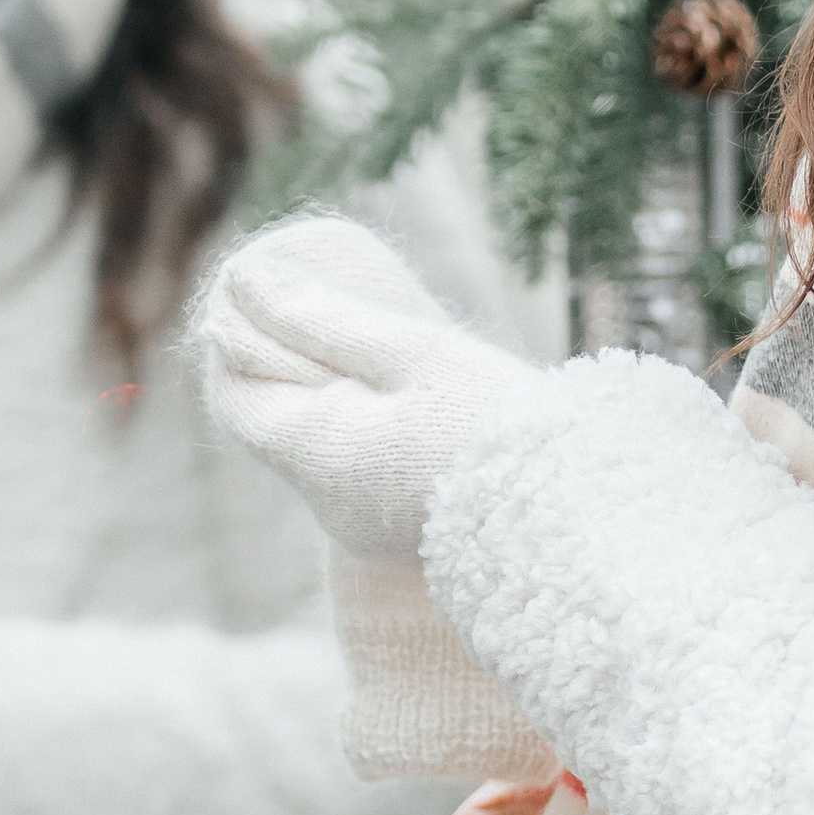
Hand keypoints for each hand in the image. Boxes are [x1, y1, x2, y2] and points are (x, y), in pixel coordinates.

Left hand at [199, 217, 530, 561]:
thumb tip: (244, 279)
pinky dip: (350, 426)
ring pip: (312, 448)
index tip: (253, 285)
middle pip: (271, 422)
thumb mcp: (411, 353)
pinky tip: (382, 394)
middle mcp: (326, 505)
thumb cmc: (499, 422)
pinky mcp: (395, 534)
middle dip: (276, 360)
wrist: (579, 514)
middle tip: (301, 297)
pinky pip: (350, 471)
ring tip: (347, 334)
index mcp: (319, 459)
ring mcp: (360, 526)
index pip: (236, 397)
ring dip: (317, 392)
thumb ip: (320, 318)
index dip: (234, 339)